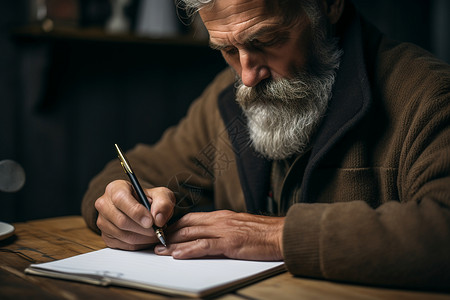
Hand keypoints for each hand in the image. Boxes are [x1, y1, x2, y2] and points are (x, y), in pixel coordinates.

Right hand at [95, 180, 174, 249]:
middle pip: (121, 221)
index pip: (120, 199)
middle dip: (143, 229)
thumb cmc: (150, 200)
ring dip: (143, 238)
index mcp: (115, 188)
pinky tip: (147, 238)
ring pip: (123, 235)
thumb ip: (163, 203)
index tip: (150, 221)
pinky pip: (123, 245)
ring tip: (155, 233)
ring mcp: (103, 221)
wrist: (143, 209)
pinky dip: (138, 244)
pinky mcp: (106, 236)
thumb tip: (158, 219)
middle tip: (157, 230)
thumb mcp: (161, 195)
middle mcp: (104, 204)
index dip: (136, 212)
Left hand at [155, 210, 283, 260]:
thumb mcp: (241, 226)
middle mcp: (220, 220)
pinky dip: (189, 250)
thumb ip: (225, 229)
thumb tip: (212, 236)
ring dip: (173, 243)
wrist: (282, 234)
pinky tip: (178, 254)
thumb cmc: (265, 233)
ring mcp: (224, 231)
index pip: (192, 218)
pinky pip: (205, 246)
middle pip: (188, 225)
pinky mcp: (230, 243)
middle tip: (155, 241)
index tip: (164, 232)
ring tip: (159, 250)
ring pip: (192, 234)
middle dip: (169, 234)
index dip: (176, 225)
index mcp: (222, 216)